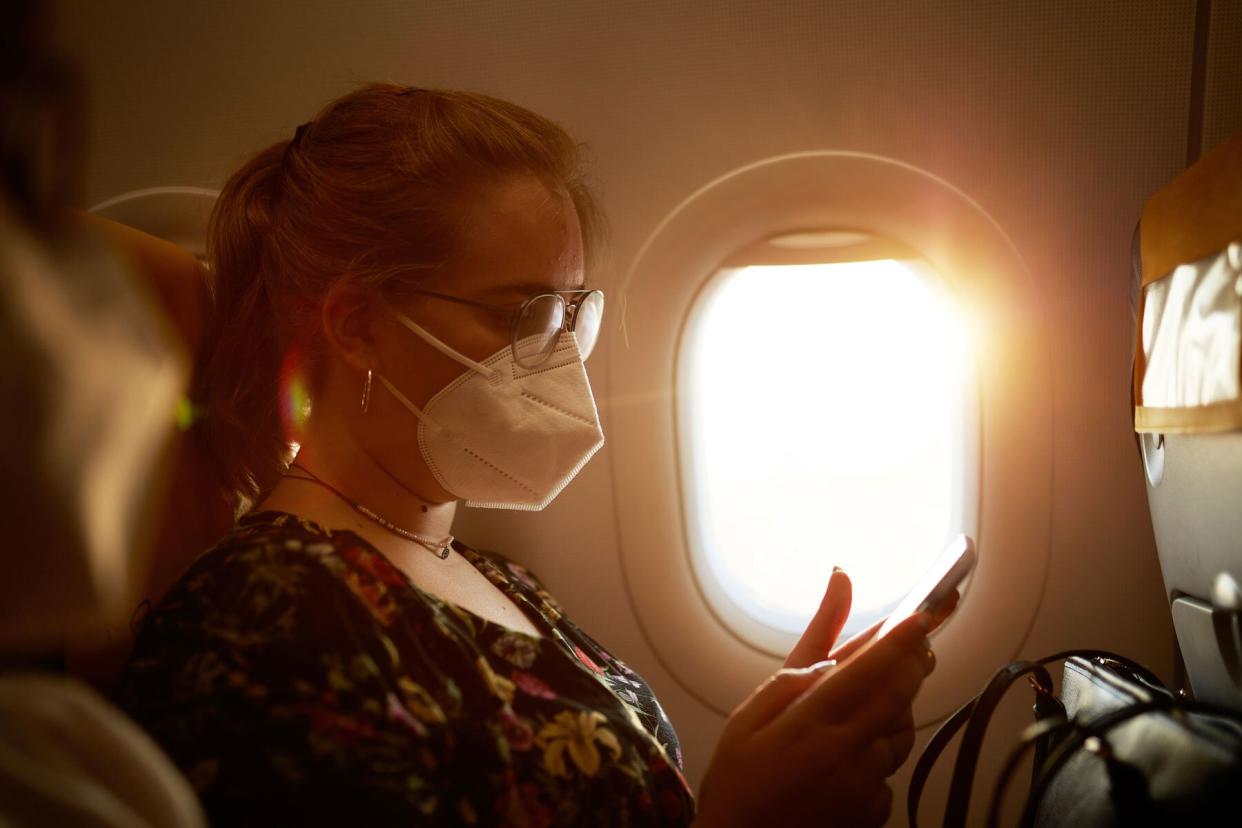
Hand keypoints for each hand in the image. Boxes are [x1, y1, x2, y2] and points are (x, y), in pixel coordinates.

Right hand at [694, 570, 943, 827]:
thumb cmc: (737, 782)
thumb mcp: (747, 719)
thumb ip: (791, 678)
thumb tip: (828, 661)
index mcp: (811, 723)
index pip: (869, 670)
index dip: (900, 639)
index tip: (921, 615)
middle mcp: (846, 753)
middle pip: (899, 697)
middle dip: (914, 664)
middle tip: (918, 646)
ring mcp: (864, 786)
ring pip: (901, 733)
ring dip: (897, 710)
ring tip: (865, 708)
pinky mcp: (873, 811)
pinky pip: (891, 770)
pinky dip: (880, 754)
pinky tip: (851, 756)